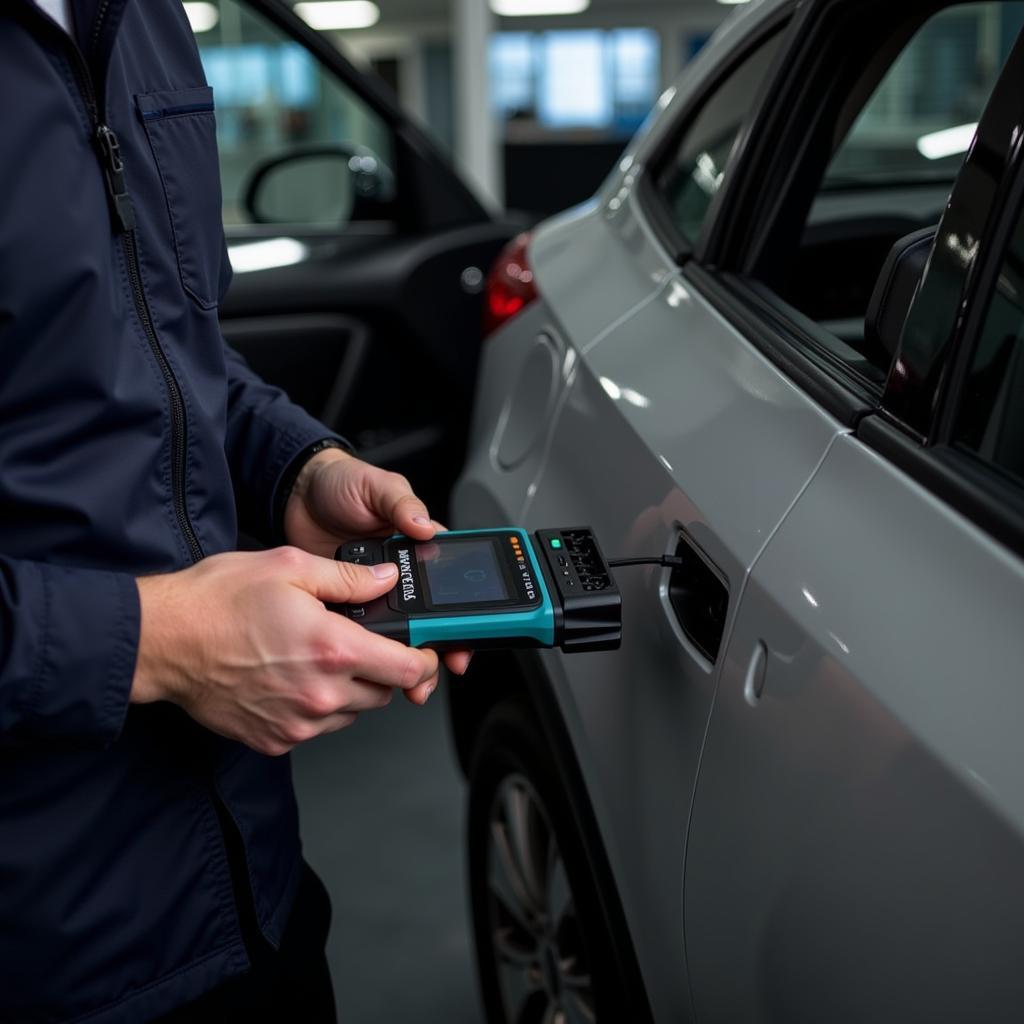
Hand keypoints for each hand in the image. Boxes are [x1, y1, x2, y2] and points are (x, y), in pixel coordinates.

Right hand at [131, 547, 441, 755]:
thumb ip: (349, 578)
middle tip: (358, 643)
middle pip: (384, 693)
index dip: (424, 660)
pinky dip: (318, 707)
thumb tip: (385, 580)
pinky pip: (318, 728)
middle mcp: (321, 694)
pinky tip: (293, 678)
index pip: (409, 670)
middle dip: (383, 669)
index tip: (422, 650)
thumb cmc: (218, 601)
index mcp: (333, 649)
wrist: (163, 641)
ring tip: (318, 657)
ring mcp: (298, 724)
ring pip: (353, 713)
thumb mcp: (290, 568)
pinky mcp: (276, 740)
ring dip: (351, 689)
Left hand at [282, 449, 470, 693]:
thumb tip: (425, 526)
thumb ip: (402, 504)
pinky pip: (363, 632)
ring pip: (400, 631)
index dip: (463, 611)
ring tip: (411, 680)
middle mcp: (401, 574)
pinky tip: (370, 666)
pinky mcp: (347, 604)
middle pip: (430, 617)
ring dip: (406, 657)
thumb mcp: (378, 487)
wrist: (296, 495)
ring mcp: (374, 592)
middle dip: (440, 646)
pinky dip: (367, 652)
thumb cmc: (341, 485)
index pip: (450, 583)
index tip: (466, 633)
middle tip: (440, 667)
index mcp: (418, 546)